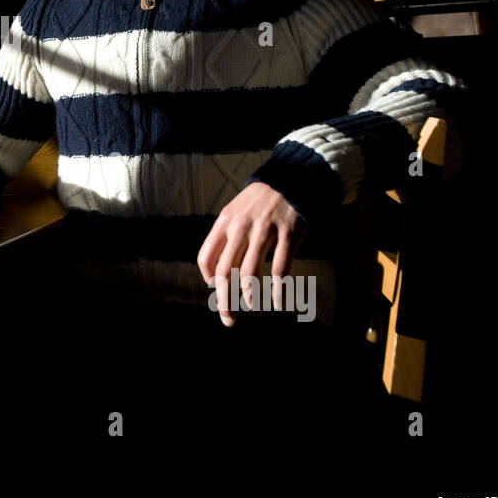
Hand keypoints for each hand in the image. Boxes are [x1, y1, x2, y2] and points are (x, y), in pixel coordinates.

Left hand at [196, 182, 305, 326]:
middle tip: (229, 319)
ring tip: (254, 308)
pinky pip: (280, 270)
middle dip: (225, 301)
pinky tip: (277, 302)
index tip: (216, 290)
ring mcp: (264, 230)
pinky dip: (277, 291)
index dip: (209, 280)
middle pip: (224, 272)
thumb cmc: (260, 201)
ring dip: (250, 298)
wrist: (291, 178)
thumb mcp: (236, 211)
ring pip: (249, 274)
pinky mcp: (288, 234)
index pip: (206, 257)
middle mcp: (241, 227)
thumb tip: (215, 276)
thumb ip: (226, 238)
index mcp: (224, 222)